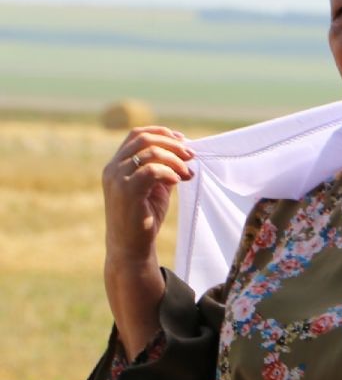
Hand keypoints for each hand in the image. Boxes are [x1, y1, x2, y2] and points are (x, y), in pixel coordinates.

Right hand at [102, 127, 193, 269]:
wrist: (130, 247)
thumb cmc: (144, 220)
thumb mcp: (156, 190)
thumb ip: (163, 171)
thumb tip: (183, 155)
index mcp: (116, 165)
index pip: (136, 135)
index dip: (161, 133)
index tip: (183, 140)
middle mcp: (113, 168)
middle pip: (143, 139)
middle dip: (172, 143)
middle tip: (191, 155)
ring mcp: (117, 178)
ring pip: (149, 153)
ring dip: (175, 160)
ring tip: (188, 174)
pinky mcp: (126, 190)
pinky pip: (151, 170)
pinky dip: (169, 172)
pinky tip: (177, 181)